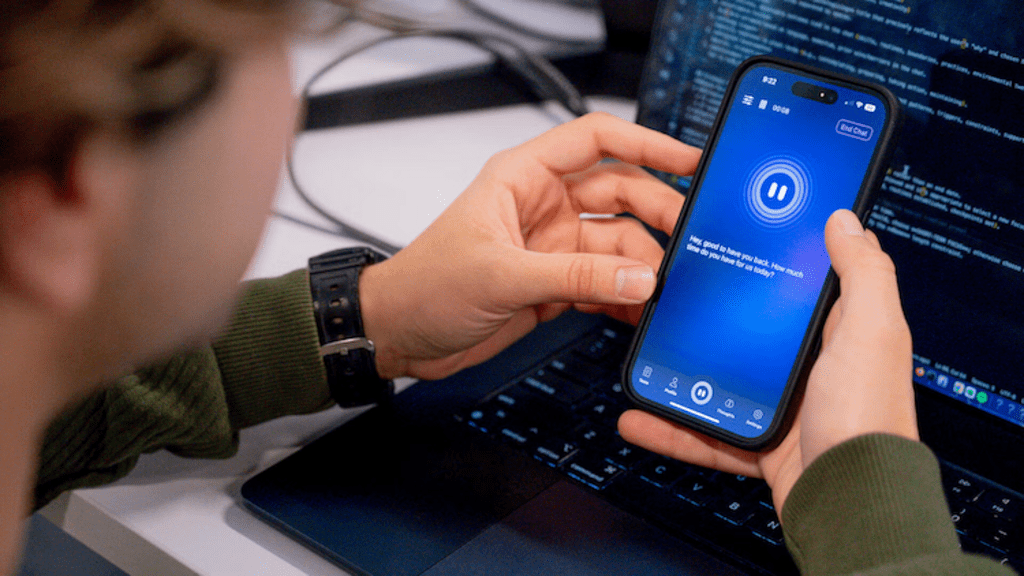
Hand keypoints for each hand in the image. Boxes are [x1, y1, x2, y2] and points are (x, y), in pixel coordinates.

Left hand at [359, 112, 699, 380]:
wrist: (398, 336)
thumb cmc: (424, 286)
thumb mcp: (501, 275)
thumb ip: (575, 275)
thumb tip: (639, 277)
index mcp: (524, 178)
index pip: (597, 140)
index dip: (647, 144)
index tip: (689, 161)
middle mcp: (544, 206)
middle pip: (621, 193)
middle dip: (658, 213)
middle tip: (689, 240)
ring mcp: (553, 247)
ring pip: (618, 244)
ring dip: (644, 266)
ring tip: (667, 289)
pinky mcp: (556, 285)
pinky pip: (606, 283)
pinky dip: (627, 297)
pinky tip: (643, 311)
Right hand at [618, 209, 917, 513]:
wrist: (850, 503)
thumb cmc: (869, 418)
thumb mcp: (873, 332)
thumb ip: (863, 273)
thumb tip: (846, 221)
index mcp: (842, 330)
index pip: (802, 281)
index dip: (773, 255)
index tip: (737, 235)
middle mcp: (814, 365)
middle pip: (750, 327)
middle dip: (711, 312)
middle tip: (672, 290)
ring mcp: (785, 404)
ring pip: (720, 377)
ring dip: (680, 368)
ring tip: (646, 349)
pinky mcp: (760, 440)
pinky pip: (706, 429)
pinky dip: (672, 426)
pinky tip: (642, 415)